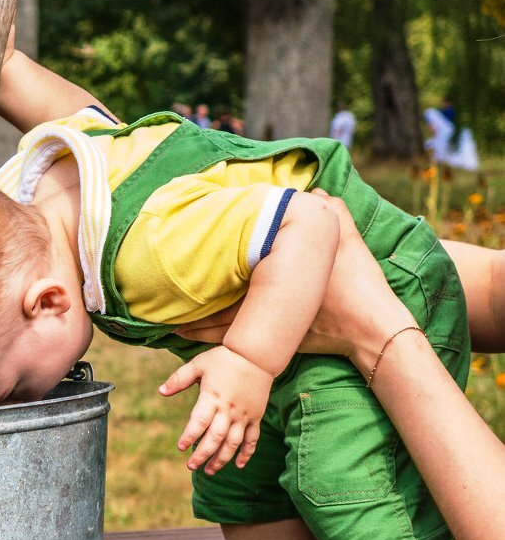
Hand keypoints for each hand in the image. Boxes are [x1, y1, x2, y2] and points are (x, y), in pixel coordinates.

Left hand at [158, 346, 272, 473]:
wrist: (257, 354)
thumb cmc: (224, 358)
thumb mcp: (198, 364)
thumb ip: (179, 379)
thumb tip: (160, 391)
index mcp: (212, 397)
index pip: (199, 422)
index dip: (190, 436)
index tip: (180, 447)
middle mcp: (229, 409)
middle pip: (215, 437)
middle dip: (203, 454)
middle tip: (191, 467)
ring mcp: (244, 415)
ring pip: (233, 442)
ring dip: (222, 459)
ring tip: (210, 471)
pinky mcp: (256, 416)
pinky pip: (252, 438)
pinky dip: (247, 453)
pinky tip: (238, 465)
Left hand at [176, 189, 414, 362]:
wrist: (373, 330)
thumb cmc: (357, 283)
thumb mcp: (347, 238)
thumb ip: (329, 208)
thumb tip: (312, 190)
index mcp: (276, 283)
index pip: (228, 285)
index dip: (202, 284)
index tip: (176, 282)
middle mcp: (269, 310)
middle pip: (220, 314)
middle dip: (193, 314)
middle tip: (165, 315)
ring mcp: (276, 332)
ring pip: (228, 334)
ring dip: (203, 332)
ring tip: (176, 330)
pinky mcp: (284, 347)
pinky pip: (244, 348)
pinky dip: (223, 345)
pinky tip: (207, 347)